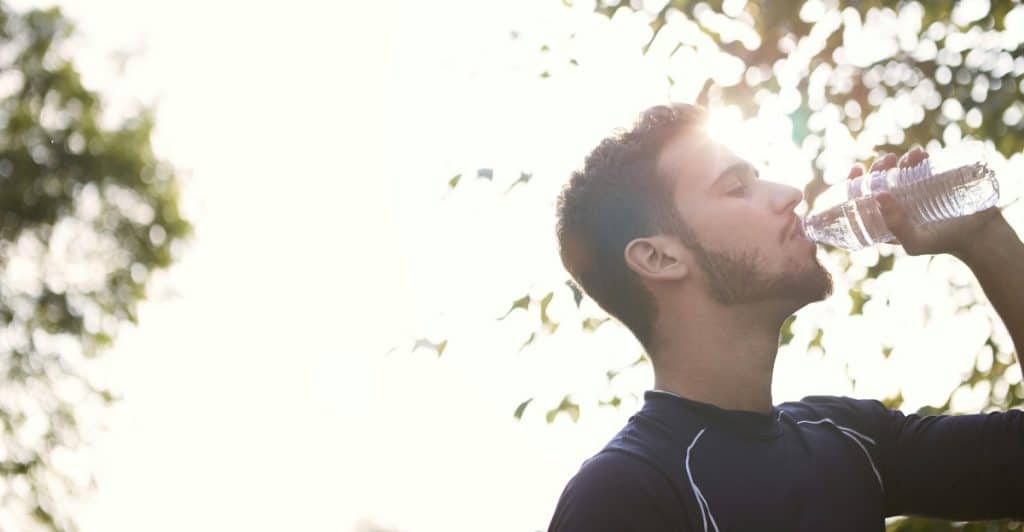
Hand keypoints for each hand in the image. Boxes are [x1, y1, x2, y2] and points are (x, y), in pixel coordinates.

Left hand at [847, 148, 1001, 256]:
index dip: (854, 184)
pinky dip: (917, 158)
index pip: (862, 201)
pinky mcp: (934, 184)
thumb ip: (896, 225)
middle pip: (879, 182)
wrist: (980, 236)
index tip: (857, 169)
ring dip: (897, 160)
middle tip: (886, 159)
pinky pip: (920, 167)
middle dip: (878, 168)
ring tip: (908, 157)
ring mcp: (916, 194)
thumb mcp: (915, 242)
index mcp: (885, 220)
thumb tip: (878, 195)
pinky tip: (919, 154)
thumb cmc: (944, 243)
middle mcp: (898, 206)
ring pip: (898, 172)